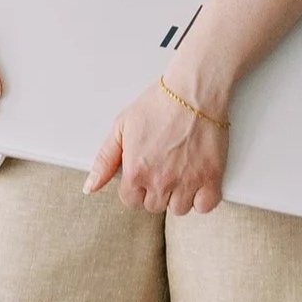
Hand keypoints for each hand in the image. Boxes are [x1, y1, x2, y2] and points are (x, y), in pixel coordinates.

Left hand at [86, 75, 225, 213]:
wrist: (193, 92)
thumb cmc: (158, 104)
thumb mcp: (121, 127)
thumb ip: (104, 160)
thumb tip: (90, 187)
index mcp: (136, 171)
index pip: (130, 200)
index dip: (135, 187)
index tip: (143, 174)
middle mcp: (160, 181)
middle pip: (154, 206)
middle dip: (155, 191)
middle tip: (162, 169)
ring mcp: (187, 181)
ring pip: (179, 209)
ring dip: (178, 196)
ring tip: (180, 173)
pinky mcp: (211, 177)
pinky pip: (205, 205)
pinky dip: (202, 198)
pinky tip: (198, 182)